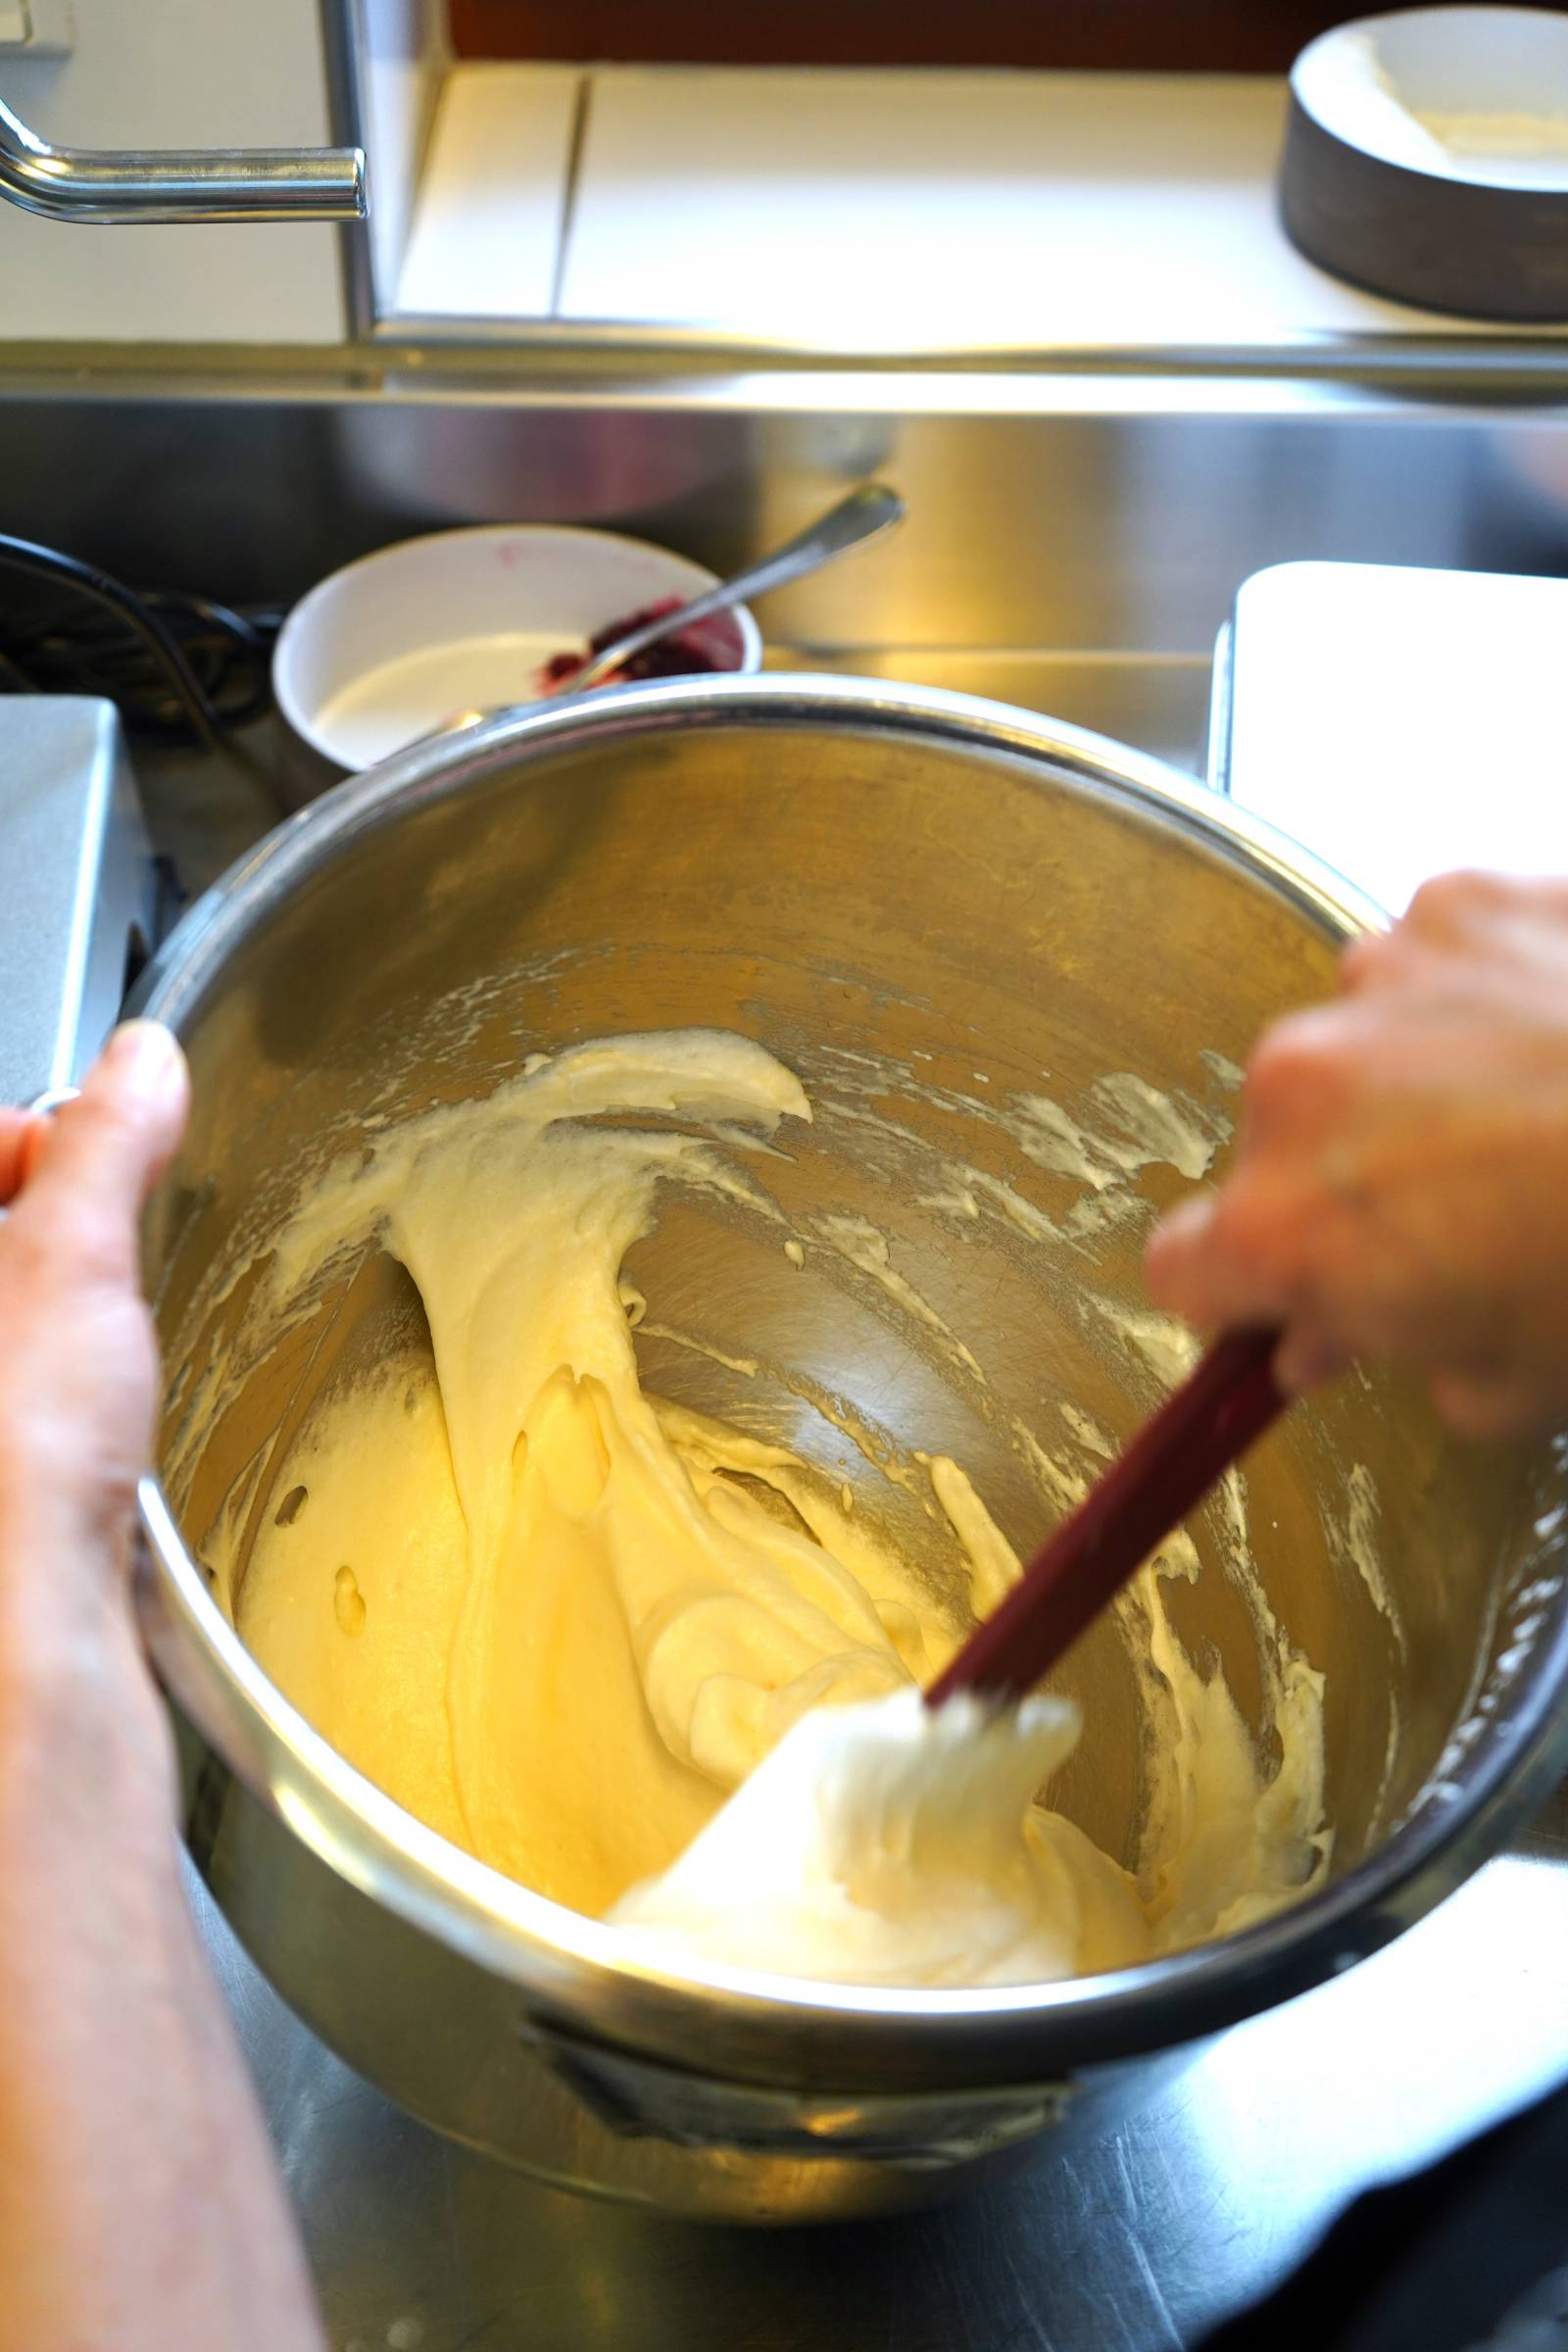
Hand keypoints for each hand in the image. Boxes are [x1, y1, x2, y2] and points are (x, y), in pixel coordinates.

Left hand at [1, 1025, 326, 2346]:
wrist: (18, 1670)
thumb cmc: (5, 1494)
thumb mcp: (67, 1278)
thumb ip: (98, 1158)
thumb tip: (141, 1065)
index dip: (11, 1146)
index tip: (55, 1139)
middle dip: (34, 1234)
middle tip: (101, 1232)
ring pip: (11, 1350)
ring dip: (49, 1324)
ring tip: (110, 1331)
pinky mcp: (11, 1529)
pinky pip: (25, 1428)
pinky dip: (57, 1406)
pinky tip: (105, 1427)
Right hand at [1146, 872, 1567, 1439]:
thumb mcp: (1518, 1382)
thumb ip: (1397, 1358)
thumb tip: (1346, 1336)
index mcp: (1296, 1224)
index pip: (1182, 1270)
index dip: (1238, 1298)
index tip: (1289, 1309)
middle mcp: (1303, 1086)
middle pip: (1274, 1150)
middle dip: (1346, 1186)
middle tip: (1459, 1219)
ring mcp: (1379, 978)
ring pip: (1354, 1048)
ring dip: (1412, 1085)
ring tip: (1533, 1118)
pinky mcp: (1459, 902)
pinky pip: (1431, 964)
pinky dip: (1476, 1001)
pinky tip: (1561, 1040)